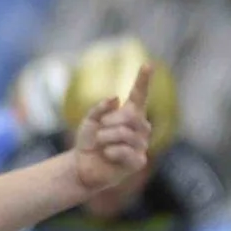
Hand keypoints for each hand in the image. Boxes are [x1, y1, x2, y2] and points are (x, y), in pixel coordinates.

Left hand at [69, 63, 153, 193]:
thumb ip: (100, 108)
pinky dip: (111, 151)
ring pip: (125, 134)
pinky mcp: (138, 161)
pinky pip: (126, 151)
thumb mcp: (89, 121)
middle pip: (131, 117)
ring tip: (101, 144)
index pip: (139, 95)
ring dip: (106, 138)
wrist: (83, 166)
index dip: (143, 80)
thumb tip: (116, 98)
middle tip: (99, 131)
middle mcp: (140, 128)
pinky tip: (107, 155)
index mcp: (130, 114)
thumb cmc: (89, 142)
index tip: (147, 64)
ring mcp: (141, 145)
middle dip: (110, 122)